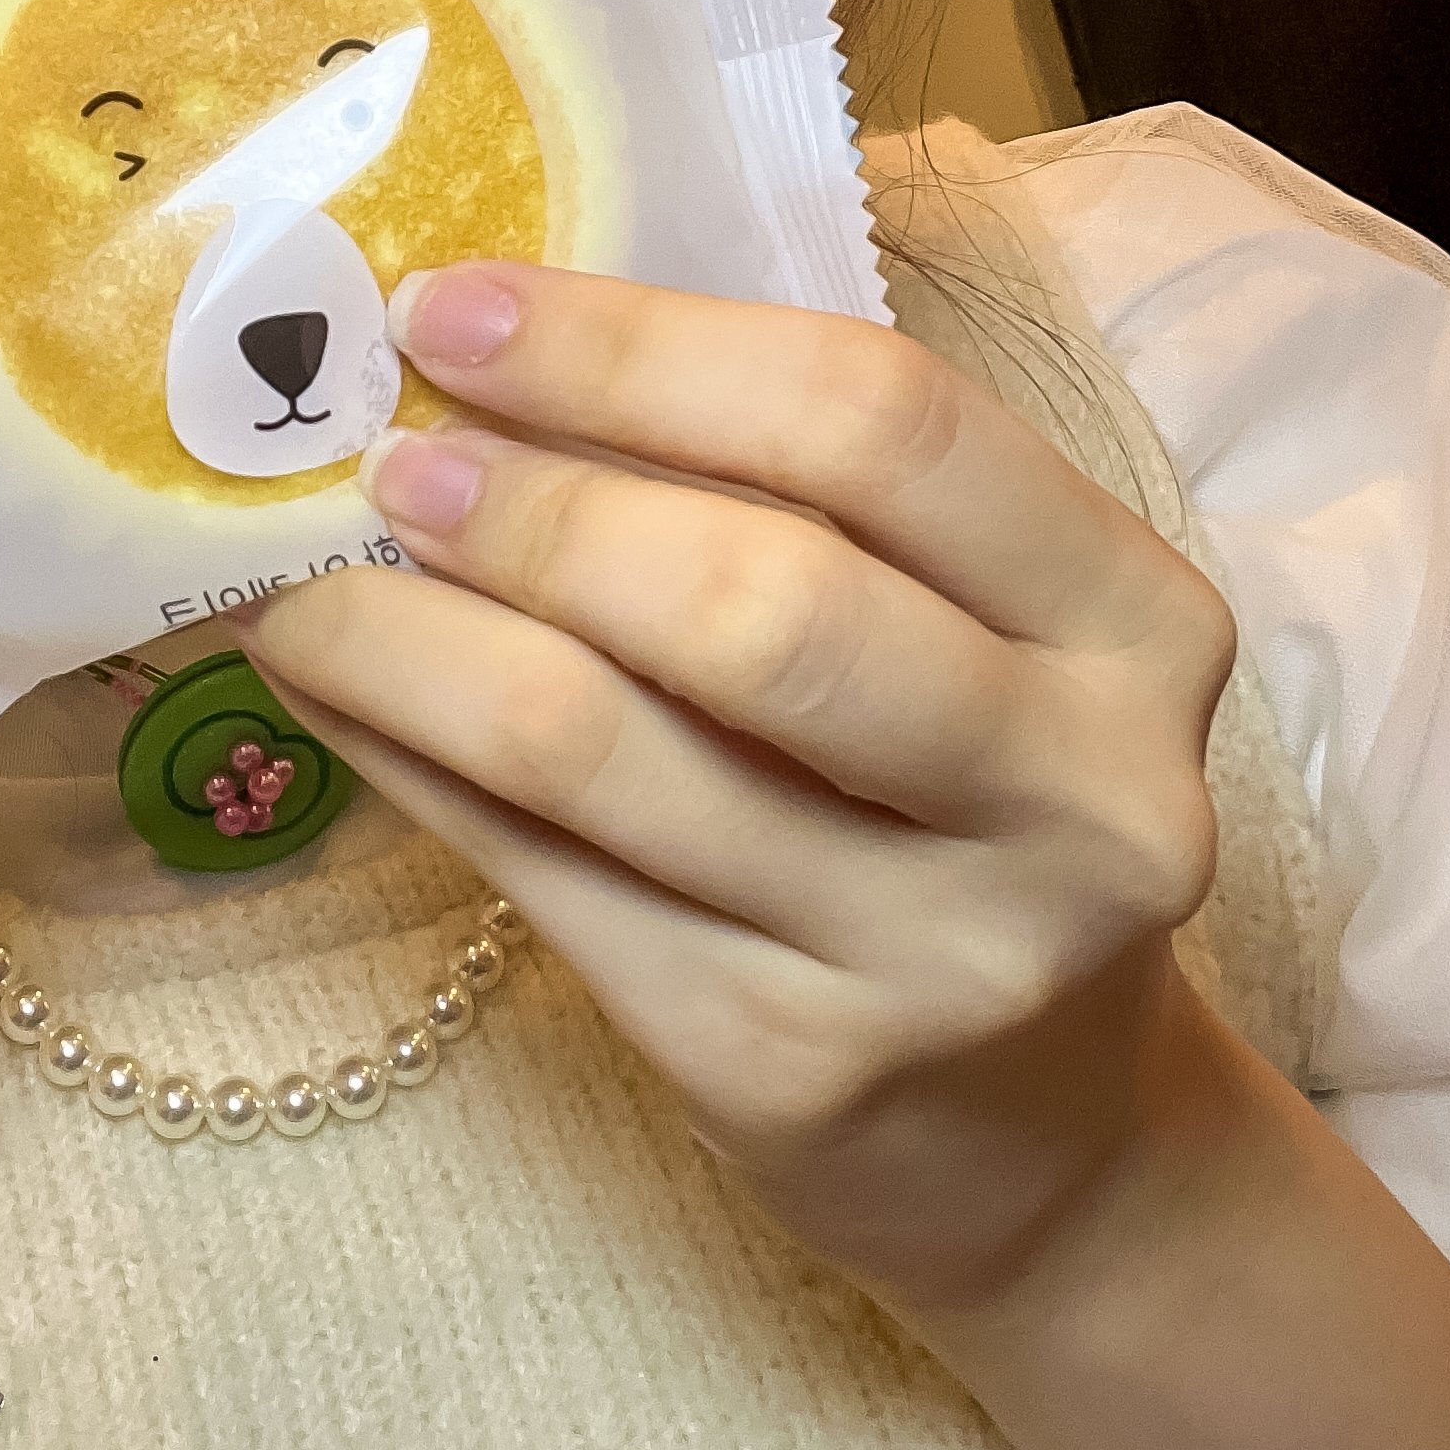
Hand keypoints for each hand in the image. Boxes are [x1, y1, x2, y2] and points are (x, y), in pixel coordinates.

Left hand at [241, 259, 1235, 1320]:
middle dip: (533, 502)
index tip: (455, 303)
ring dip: (411, 631)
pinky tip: (336, 687)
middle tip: (390, 453)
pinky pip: (536, 870)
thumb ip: (800, 493)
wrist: (1042, 1145)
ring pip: (602, 743)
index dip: (642, 348)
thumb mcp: (974, 632)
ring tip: (313, 571)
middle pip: (758, 595)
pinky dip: (402, 753)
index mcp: (1135, 622)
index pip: (882, 425)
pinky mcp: (780, 1069)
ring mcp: (930, 954)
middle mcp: (1074, 794)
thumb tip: (491, 347)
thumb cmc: (967, 812)